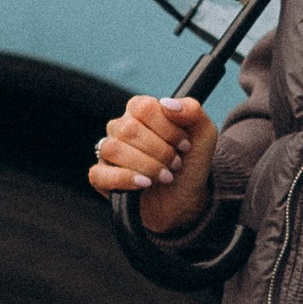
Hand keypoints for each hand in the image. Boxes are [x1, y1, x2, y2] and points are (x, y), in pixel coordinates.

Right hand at [88, 95, 217, 235]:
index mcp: (141, 111)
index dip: (167, 128)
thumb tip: (167, 104)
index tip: (185, 146)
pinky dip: (124, 179)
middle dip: (160, 151)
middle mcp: (121, 128)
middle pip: (128, 129)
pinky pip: (99, 173)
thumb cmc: (190, 165)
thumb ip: (192, 111)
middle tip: (176, 164)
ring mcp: (108, 153)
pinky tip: (144, 184)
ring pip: (113, 149)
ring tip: (165, 177)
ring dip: (146, 165)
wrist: (186, 200)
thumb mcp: (204, 135)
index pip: (143, 107)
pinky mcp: (102, 177)